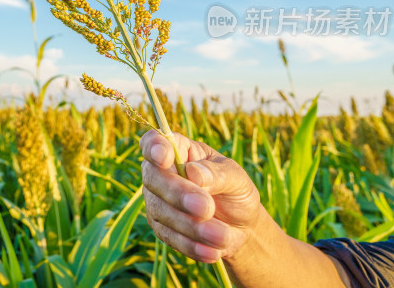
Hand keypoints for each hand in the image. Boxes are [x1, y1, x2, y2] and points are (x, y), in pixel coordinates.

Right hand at [140, 130, 261, 263]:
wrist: (240, 226)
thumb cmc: (235, 192)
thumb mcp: (236, 178)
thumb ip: (217, 174)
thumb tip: (194, 173)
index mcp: (179, 150)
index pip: (154, 142)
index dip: (154, 147)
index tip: (165, 157)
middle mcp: (160, 173)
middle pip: (154, 178)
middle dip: (178, 194)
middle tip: (206, 208)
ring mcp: (156, 201)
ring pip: (161, 211)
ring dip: (191, 226)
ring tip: (222, 235)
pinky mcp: (161, 228)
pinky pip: (170, 237)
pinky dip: (192, 245)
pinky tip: (212, 251)